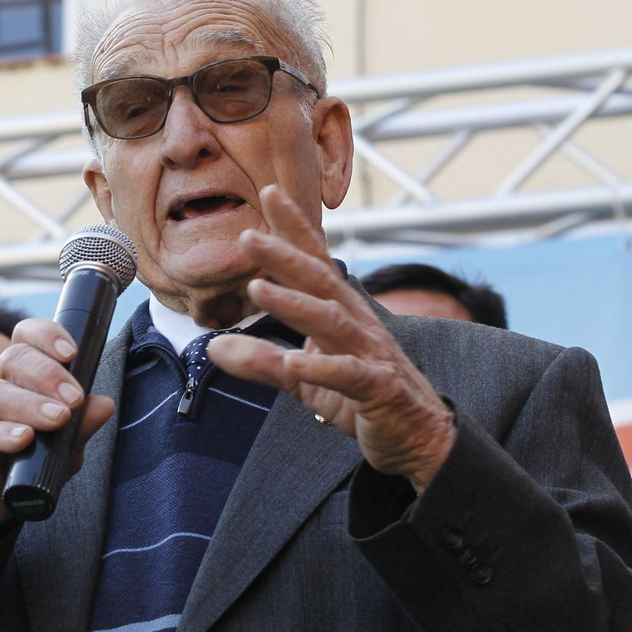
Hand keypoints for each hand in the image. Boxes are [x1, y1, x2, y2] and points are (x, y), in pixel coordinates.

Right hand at [0, 319, 115, 546]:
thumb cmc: (18, 468)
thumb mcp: (58, 450)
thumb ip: (79, 427)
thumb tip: (105, 405)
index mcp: (13, 376)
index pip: (25, 340)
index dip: (47, 337)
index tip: (73, 352)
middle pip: (13, 359)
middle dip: (48, 375)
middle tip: (74, 399)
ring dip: (30, 405)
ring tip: (58, 418)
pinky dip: (1, 434)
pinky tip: (22, 439)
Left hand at [207, 185, 455, 491]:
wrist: (419, 438)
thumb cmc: (362, 398)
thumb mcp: (304, 378)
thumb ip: (262, 361)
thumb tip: (212, 348)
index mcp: (341, 312)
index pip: (315, 262)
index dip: (293, 228)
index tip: (269, 192)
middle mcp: (357, 322)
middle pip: (319, 281)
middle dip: (283, 256)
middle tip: (246, 236)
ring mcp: (370, 352)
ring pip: (330, 320)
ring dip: (293, 303)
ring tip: (257, 289)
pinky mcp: (378, 388)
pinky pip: (348, 374)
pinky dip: (320, 367)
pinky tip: (293, 362)